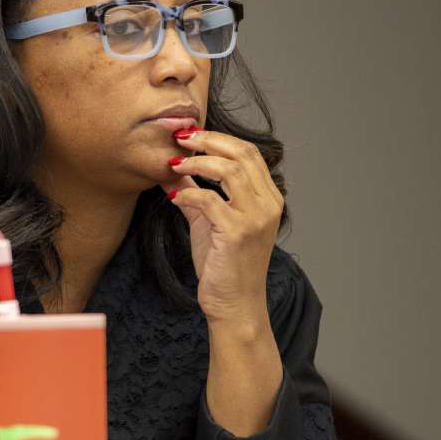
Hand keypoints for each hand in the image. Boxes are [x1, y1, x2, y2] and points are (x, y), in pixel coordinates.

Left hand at [161, 128, 284, 327]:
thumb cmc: (224, 265)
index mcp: (268, 198)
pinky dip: (189, 192)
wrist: (234, 305)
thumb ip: (196, 193)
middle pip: (242, 153)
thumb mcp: (209, 221)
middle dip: (208, 140)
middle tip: (180, 138)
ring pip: (230, 170)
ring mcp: (256, 218)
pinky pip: (211, 200)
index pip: (248, 152)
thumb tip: (172, 170)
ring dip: (197, 161)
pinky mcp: (238, 233)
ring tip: (174, 163)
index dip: (218, 137)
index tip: (189, 135)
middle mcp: (268, 204)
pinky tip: (174, 197)